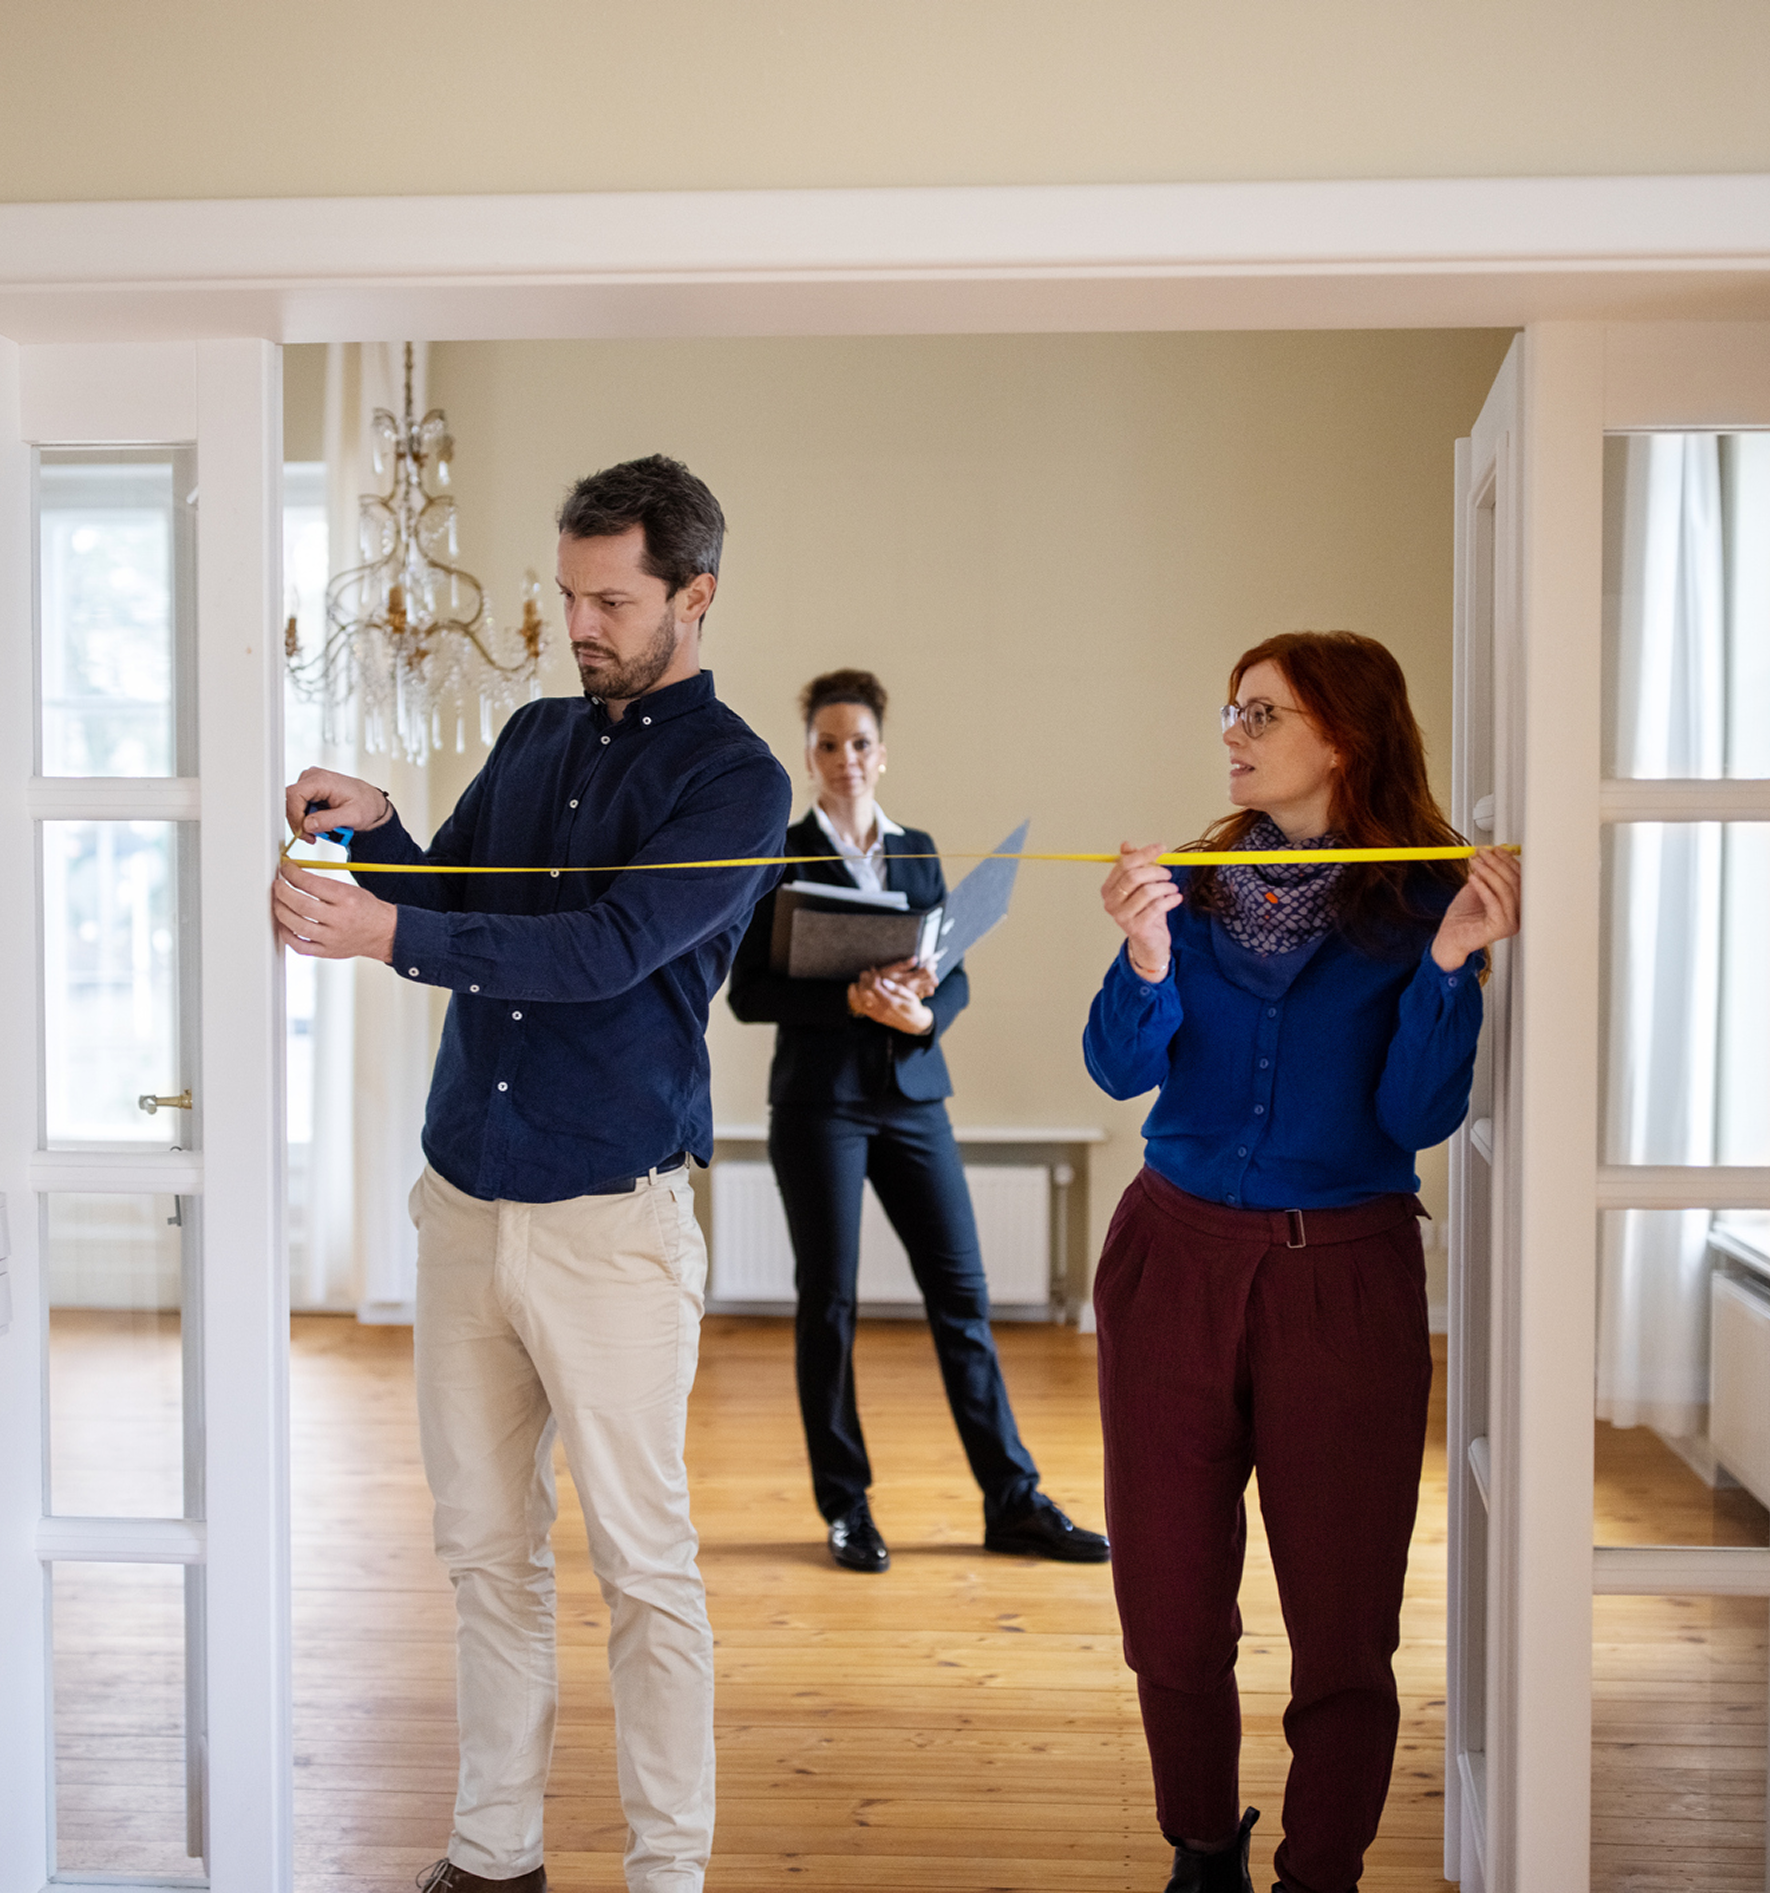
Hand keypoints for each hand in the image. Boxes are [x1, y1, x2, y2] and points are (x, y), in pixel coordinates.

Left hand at [272, 861, 398, 962]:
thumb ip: (324, 884)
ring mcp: (332, 938)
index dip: (292, 874)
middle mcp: (339, 919)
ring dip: (281, 911)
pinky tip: (284, 924)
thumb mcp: (351, 890)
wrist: (384, 933)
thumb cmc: (367, 910)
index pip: (311, 884)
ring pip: (296, 925)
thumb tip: (296, 877)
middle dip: (283, 892)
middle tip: (278, 885)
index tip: (286, 869)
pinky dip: (286, 934)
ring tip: (278, 902)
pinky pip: (299, 946)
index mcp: (347, 899)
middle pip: (301, 904)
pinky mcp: (327, 951)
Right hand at [284, 767, 392, 841]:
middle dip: (300, 823)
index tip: (303, 833)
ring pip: (294, 807)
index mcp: (322, 780)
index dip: (294, 817)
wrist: (372, 802)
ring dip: (305, 822)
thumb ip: (329, 820)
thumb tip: (307, 825)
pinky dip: (308, 819)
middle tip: (313, 837)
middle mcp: (312, 778)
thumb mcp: (352, 816)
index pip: (293, 795)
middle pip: (291, 802)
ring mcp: (310, 783)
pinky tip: (321, 823)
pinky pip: (299, 807)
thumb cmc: (366, 805)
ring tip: (324, 828)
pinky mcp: (310, 791)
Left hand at [848, 967, 934, 1035]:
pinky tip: (855, 989)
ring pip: (859, 1001)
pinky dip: (854, 997)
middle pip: (864, 992)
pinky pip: (860, 1008)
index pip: (875, 987)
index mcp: (890, 1002)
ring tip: (861, 980)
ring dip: (858, 988)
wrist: (913, 1024)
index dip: (872, 976)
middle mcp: (881, 1009)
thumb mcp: (910, 996)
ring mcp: (876, 1014)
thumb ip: (898, 988)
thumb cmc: (913, 1006)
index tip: (874, 970)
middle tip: (866, 973)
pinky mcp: (874, 1017)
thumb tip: (885, 981)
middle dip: (863, 980)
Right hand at [874, 956, 938, 999]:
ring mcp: (913, 995)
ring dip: (930, 982)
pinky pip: (924, 995)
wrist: (875, 995)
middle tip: (930, 967)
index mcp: (909, 980)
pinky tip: (921, 985)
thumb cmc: (881, 980)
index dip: (931, 965)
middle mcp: (913, 988)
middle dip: (933, 973)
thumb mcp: (890, 970)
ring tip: (926, 976)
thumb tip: (915, 959)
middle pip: (932, 980)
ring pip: (930, 989)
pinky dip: (926, 989)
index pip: (927, 972)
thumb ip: (904, 965)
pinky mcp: (912, 1000)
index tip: (930, 961)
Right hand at [1101, 842, 1179, 975]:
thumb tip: (1126, 845)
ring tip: (1172, 889)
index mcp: (1108, 889)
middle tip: (1168, 874)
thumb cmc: (1145, 910)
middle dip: (1155, 871)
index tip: (1161, 847)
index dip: (1144, 853)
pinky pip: (1156, 907)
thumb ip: (1134, 865)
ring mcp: (1122, 916)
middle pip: (1133, 877)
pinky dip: (1170, 900)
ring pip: (1147, 892)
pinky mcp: (1136, 927)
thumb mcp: (1140, 886)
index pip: (1124, 864)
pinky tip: (1176, 898)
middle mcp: (1111, 902)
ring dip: (1165, 887)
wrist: (1149, 941)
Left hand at [1431, 847, 1521, 971]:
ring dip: (1489, 872)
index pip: (1519, 879)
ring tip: (1475, 863)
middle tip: (1483, 853)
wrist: (1449, 938)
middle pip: (1514, 883)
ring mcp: (1510, 922)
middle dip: (1498, 864)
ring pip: (1504, 890)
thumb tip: (1491, 854)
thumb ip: (1486, 875)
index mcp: (1517, 905)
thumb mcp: (1477, 889)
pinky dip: (1482, 886)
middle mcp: (1517, 915)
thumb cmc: (1463, 917)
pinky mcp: (1499, 927)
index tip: (1496, 850)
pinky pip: (1493, 901)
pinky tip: (1472, 877)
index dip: (1508, 862)